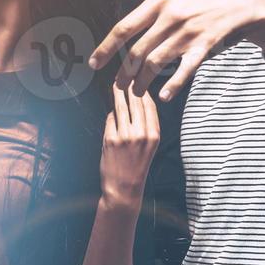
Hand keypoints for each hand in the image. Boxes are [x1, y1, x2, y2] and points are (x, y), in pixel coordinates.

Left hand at [89, 0, 264, 99]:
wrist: (238, 2)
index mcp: (159, 1)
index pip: (125, 27)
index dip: (106, 47)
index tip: (94, 62)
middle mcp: (171, 17)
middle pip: (138, 50)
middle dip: (124, 71)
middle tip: (117, 85)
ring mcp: (187, 33)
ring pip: (157, 61)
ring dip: (143, 80)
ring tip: (135, 91)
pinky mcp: (204, 46)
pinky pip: (186, 68)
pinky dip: (175, 84)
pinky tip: (164, 96)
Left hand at [103, 82, 160, 203]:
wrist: (124, 190)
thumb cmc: (136, 168)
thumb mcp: (149, 147)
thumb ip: (145, 127)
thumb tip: (135, 105)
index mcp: (154, 135)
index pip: (150, 106)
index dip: (144, 91)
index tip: (140, 80)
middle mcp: (142, 134)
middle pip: (136, 102)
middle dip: (130, 86)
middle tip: (126, 74)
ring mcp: (125, 136)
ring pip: (121, 107)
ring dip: (117, 94)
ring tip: (115, 83)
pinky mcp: (110, 139)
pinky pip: (110, 119)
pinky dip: (111, 115)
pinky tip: (111, 109)